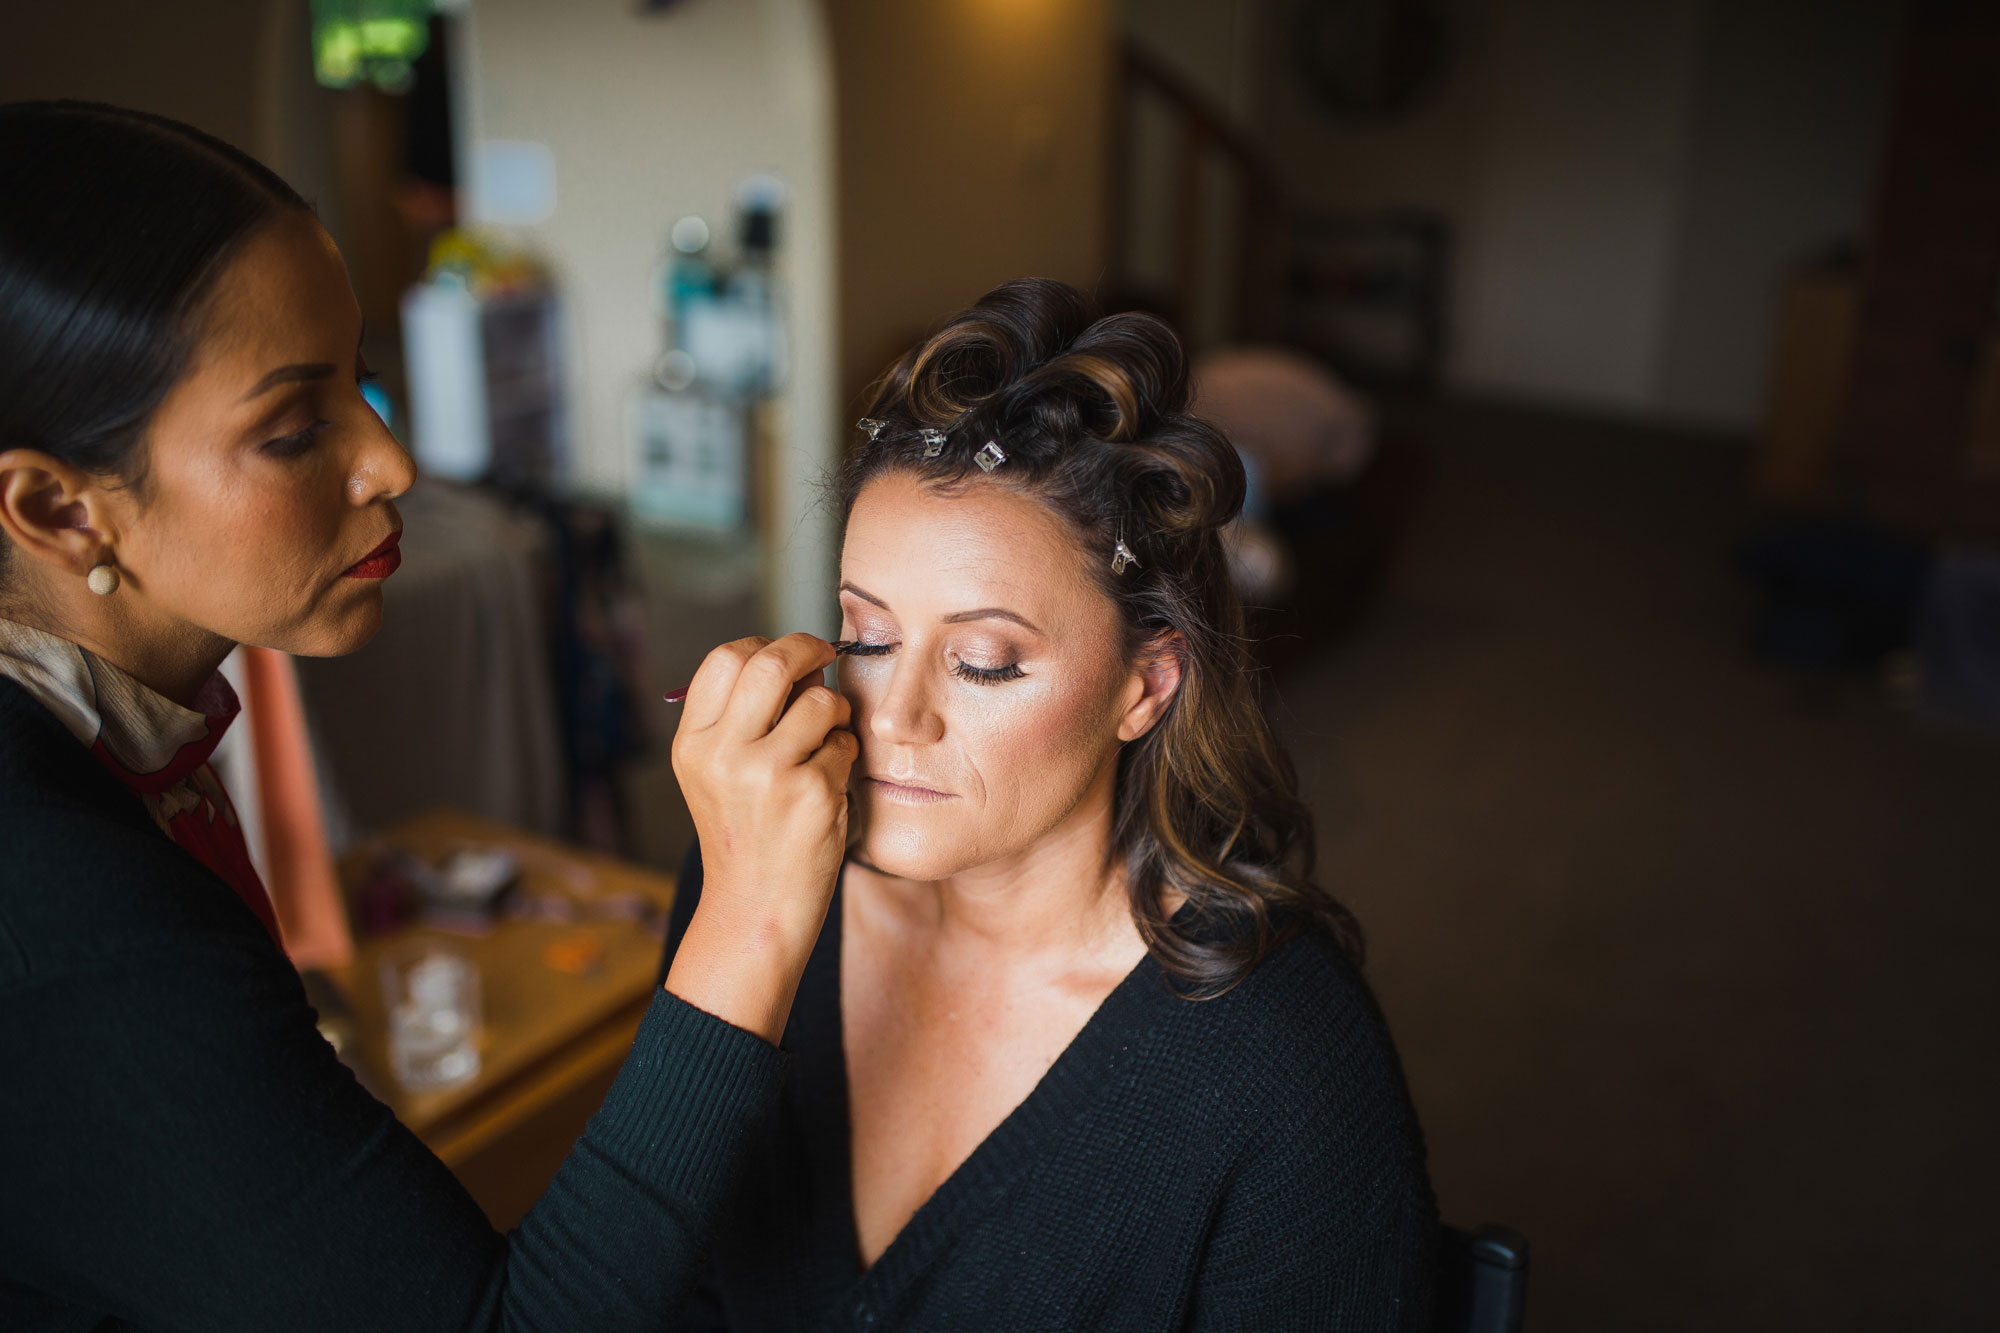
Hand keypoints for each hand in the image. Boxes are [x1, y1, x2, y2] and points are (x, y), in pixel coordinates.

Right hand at [665, 634, 857, 1040]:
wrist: (754, 909)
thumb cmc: (747, 834)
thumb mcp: (718, 774)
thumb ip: (743, 717)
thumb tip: (798, 657)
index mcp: (694, 744)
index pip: (725, 658)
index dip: (763, 644)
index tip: (788, 653)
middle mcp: (723, 754)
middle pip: (771, 662)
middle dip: (807, 648)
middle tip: (825, 654)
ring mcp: (768, 774)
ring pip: (822, 701)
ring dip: (835, 712)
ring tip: (825, 742)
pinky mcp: (811, 793)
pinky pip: (845, 745)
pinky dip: (845, 756)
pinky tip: (828, 786)